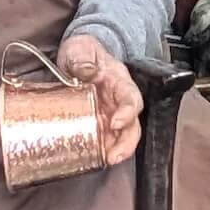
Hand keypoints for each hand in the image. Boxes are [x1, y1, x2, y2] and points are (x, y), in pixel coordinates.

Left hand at [58, 35, 142, 166]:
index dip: (127, 111)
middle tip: (115, 155)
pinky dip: (102, 150)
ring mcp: (110, 113)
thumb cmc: (82, 52)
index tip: (116, 122)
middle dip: (127, 142)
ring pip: (122, 135)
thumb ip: (83, 56)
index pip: (130, 97)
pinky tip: (95, 158)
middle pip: (132, 124)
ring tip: (107, 160)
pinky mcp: (98, 123)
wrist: (76, 58)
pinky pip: (105, 139)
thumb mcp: (81, 48)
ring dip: (117, 150)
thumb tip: (86, 69)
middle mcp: (118, 101)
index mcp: (119, 81)